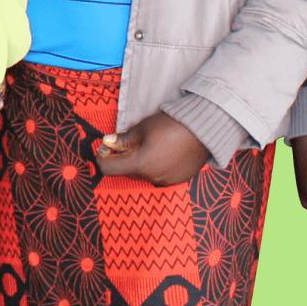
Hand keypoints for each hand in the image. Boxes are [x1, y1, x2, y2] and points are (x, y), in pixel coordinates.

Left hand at [95, 111, 210, 186]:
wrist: (204, 130)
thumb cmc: (172, 125)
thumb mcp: (143, 127)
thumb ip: (124, 139)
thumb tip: (108, 142)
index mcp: (141, 164)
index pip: (110, 169)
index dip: (102, 159)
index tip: (102, 150)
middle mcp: (153, 177)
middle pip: (128, 171)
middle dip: (122, 159)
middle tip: (122, 144)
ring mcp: (166, 180)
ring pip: (144, 174)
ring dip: (140, 163)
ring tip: (146, 146)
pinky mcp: (178, 180)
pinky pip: (160, 176)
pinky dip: (155, 166)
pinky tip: (162, 153)